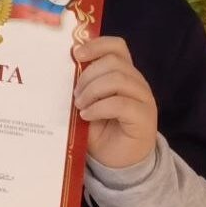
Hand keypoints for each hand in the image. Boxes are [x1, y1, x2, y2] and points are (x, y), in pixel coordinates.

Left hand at [73, 37, 157, 168]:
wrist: (117, 161)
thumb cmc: (100, 129)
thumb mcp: (86, 102)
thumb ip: (81, 84)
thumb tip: (61, 65)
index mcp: (123, 74)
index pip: (117, 46)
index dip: (96, 45)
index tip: (75, 53)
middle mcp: (136, 83)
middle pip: (114, 62)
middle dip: (87, 75)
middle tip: (74, 94)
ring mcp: (143, 99)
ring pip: (118, 79)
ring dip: (92, 91)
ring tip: (79, 106)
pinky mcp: (144, 118)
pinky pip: (121, 104)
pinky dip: (99, 108)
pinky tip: (87, 116)